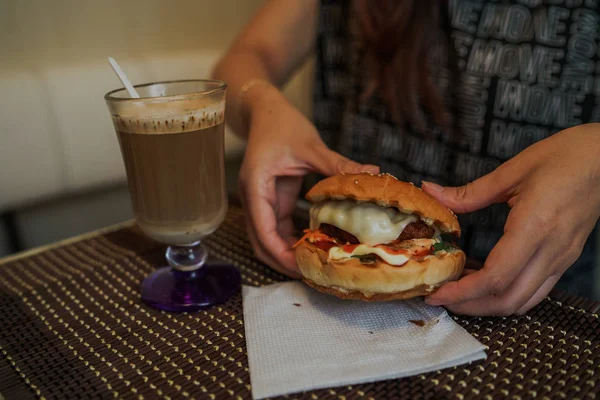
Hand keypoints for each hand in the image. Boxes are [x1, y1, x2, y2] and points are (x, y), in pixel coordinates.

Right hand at [238, 88, 378, 276]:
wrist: (264, 110)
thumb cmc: (282, 123)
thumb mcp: (311, 145)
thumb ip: (337, 164)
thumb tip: (371, 174)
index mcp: (256, 185)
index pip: (262, 228)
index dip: (279, 252)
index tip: (301, 266)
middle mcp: (253, 196)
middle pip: (259, 241)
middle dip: (280, 261)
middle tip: (310, 274)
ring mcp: (260, 199)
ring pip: (266, 238)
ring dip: (285, 253)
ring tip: (313, 266)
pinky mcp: (270, 198)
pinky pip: (277, 227)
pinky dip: (290, 239)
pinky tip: (311, 246)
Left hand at [422, 124, 599, 315]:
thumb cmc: (565, 157)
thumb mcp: (512, 171)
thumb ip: (469, 192)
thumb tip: (431, 192)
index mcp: (535, 226)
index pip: (496, 276)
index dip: (463, 292)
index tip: (437, 293)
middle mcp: (551, 249)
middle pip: (509, 299)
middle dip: (471, 307)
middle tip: (442, 298)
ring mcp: (562, 257)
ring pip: (524, 300)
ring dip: (489, 305)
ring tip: (461, 293)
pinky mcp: (566, 257)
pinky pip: (537, 290)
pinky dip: (509, 294)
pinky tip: (488, 280)